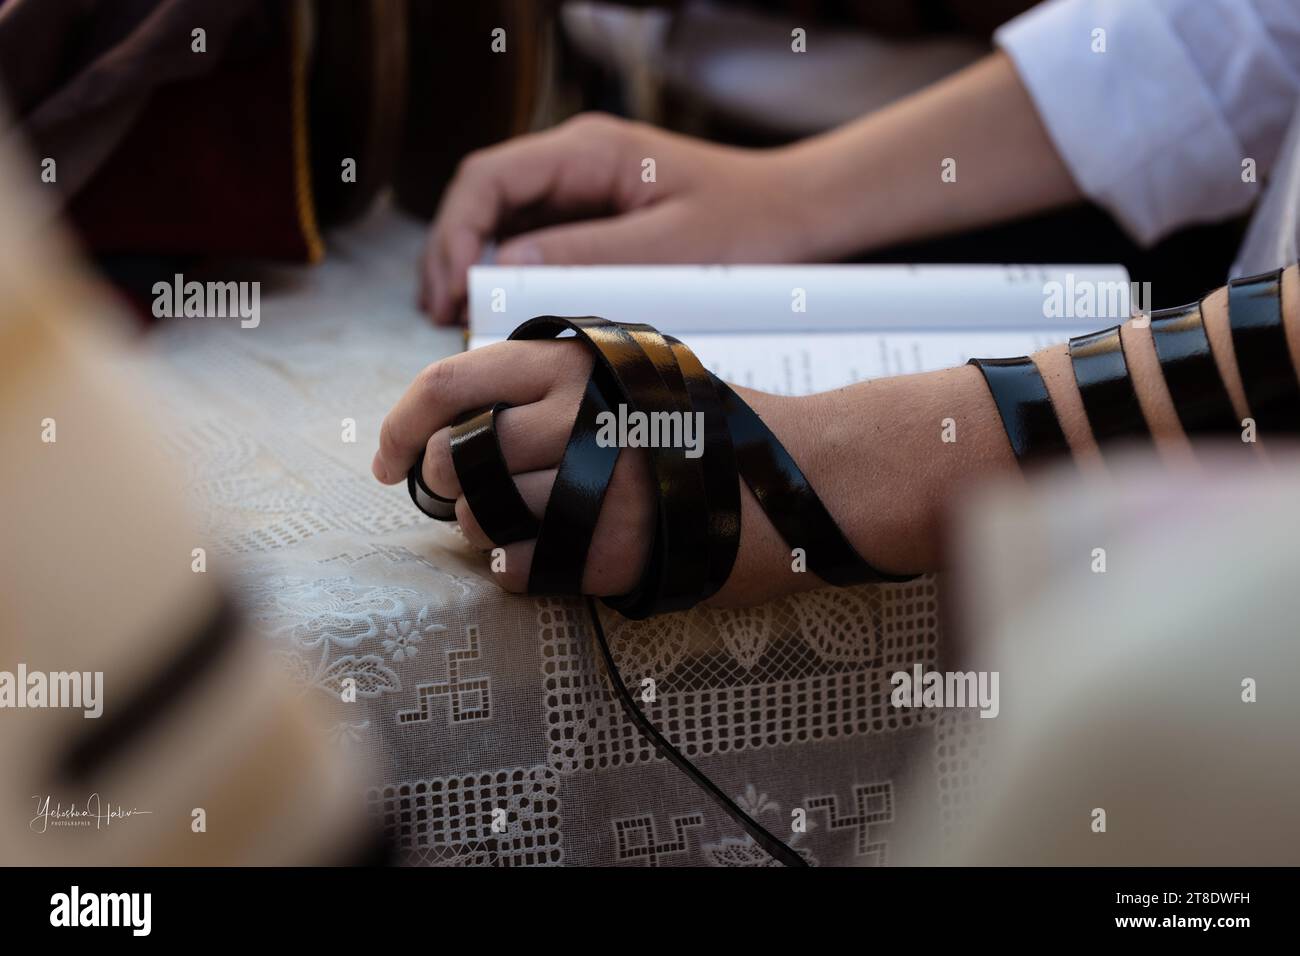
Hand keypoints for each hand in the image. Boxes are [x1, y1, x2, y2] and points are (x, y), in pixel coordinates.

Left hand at [371, 338, 881, 605]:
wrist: (805, 474)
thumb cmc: (709, 426)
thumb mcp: (630, 372)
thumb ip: (551, 381)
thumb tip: (459, 419)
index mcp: (573, 362)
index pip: (447, 383)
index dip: (398, 425)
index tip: (386, 459)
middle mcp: (577, 416)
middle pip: (455, 460)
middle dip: (447, 489)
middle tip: (467, 501)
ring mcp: (597, 484)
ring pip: (480, 518)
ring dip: (482, 533)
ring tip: (522, 529)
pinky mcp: (617, 547)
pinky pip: (522, 569)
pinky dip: (519, 571)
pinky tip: (551, 561)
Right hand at [420, 112, 817, 324]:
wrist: (799, 213)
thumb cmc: (750, 224)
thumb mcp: (672, 249)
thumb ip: (589, 256)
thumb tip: (506, 270)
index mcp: (590, 151)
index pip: (489, 178)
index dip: (456, 234)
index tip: (452, 291)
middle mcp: (575, 161)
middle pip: (482, 199)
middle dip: (452, 255)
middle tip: (442, 317)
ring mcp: (582, 188)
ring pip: (500, 221)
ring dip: (474, 268)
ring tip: (459, 321)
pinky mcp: (594, 217)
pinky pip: (533, 241)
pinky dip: (508, 275)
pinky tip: (503, 313)